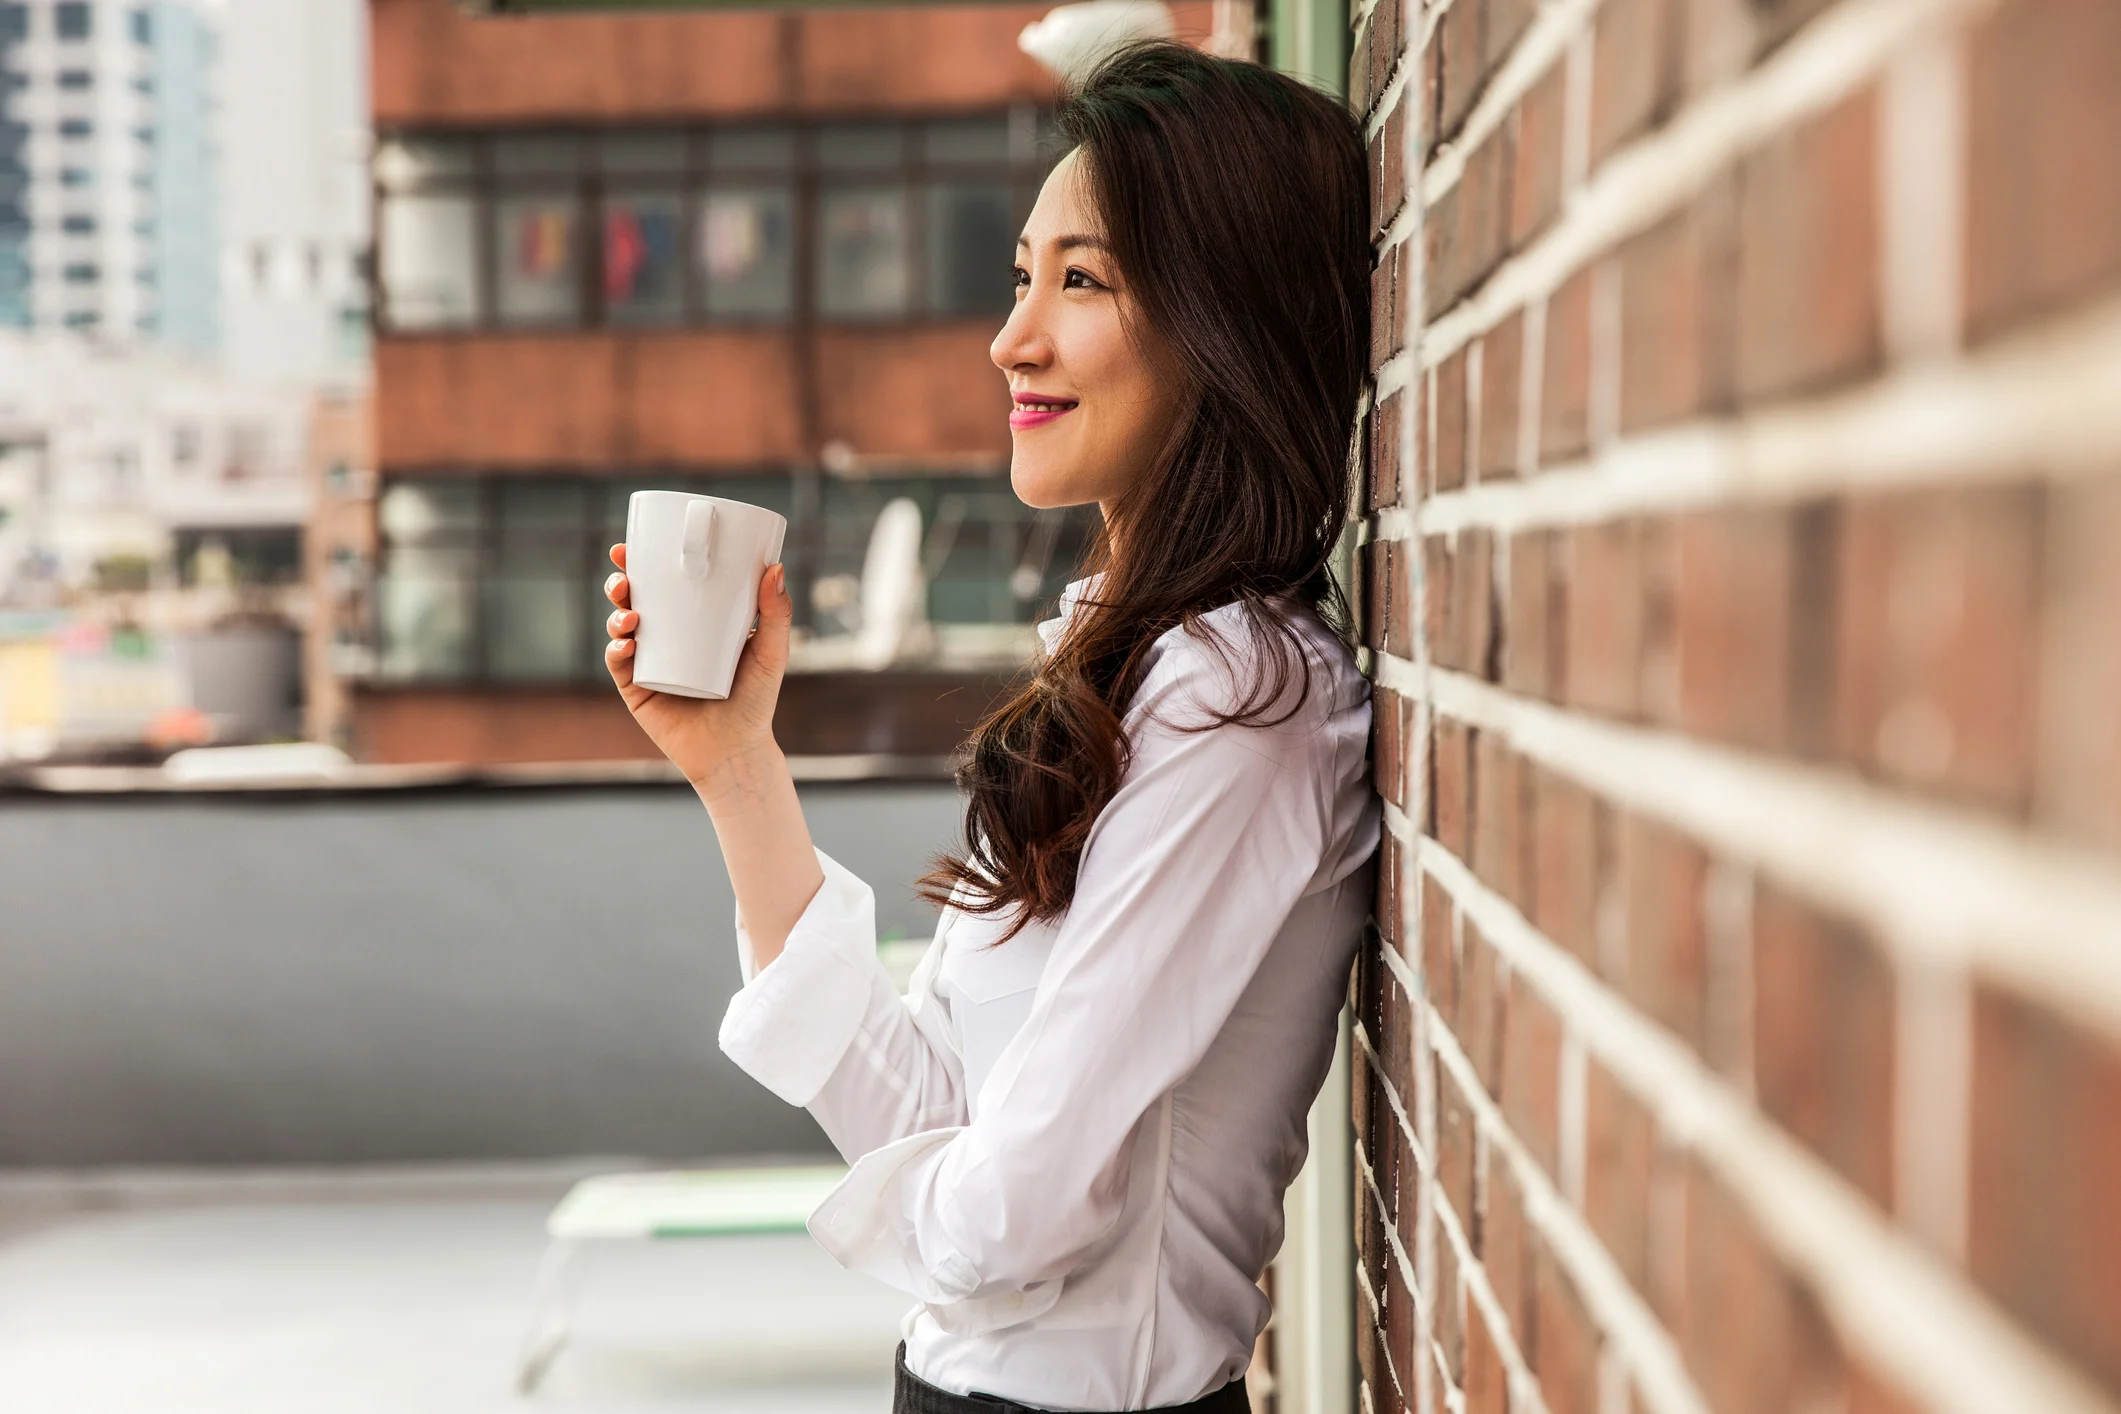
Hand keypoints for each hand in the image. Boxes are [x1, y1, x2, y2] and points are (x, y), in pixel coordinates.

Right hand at [603, 543, 792, 788]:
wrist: (737, 750)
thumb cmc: (756, 701)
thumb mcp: (771, 653)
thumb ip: (775, 614)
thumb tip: (775, 567)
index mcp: (691, 622)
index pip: (664, 585)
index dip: (646, 563)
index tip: (638, 544)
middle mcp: (664, 638)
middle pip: (633, 600)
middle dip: (621, 582)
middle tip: (624, 575)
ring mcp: (648, 664)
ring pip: (620, 628)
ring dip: (616, 613)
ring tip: (631, 614)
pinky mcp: (637, 691)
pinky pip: (620, 666)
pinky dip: (617, 651)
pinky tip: (626, 646)